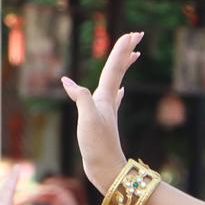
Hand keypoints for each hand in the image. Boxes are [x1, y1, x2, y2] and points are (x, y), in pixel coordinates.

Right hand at [62, 31, 140, 193]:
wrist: (105, 170)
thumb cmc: (98, 145)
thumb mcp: (88, 118)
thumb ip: (80, 97)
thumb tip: (67, 82)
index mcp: (105, 97)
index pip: (114, 68)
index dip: (121, 50)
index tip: (132, 34)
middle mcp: (108, 101)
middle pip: (118, 71)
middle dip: (126, 52)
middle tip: (137, 35)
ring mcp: (106, 111)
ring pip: (116, 82)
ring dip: (122, 67)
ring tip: (132, 55)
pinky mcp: (103, 122)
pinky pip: (110, 99)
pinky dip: (114, 91)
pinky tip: (118, 91)